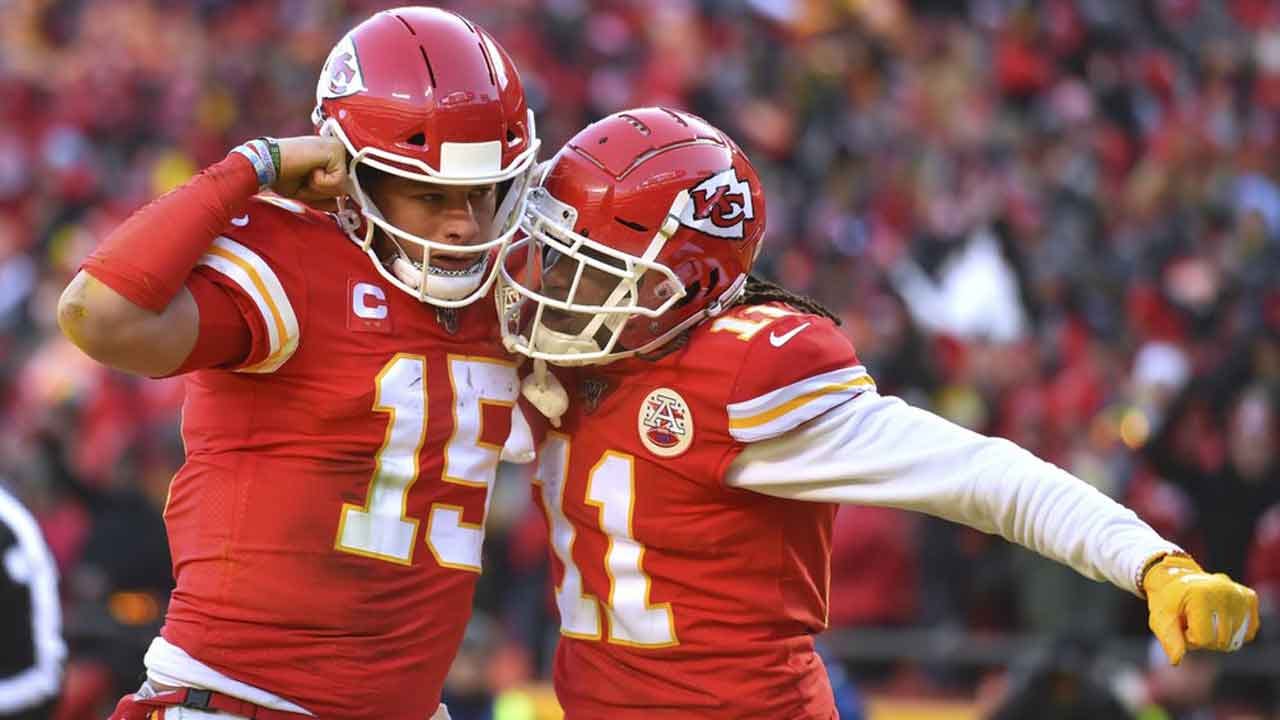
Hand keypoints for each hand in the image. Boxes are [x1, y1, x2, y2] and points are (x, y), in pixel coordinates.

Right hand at [271, 136, 347, 201]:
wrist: (266, 164)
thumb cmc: (282, 175)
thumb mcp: (309, 191)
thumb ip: (327, 196)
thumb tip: (342, 205)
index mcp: (329, 156)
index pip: (341, 185)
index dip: (327, 194)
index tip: (310, 187)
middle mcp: (336, 149)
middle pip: (343, 188)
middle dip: (322, 193)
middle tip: (304, 180)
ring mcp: (338, 147)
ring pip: (342, 187)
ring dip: (320, 188)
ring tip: (305, 174)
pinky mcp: (336, 150)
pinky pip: (338, 181)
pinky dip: (320, 183)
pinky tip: (309, 170)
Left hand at [1143, 554, 1259, 664]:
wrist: (1176, 578)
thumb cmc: (1167, 601)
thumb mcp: (1161, 618)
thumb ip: (1169, 640)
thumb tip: (1176, 661)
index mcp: (1201, 595)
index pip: (1204, 640)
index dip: (1189, 638)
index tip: (1182, 623)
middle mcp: (1225, 592)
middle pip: (1221, 642)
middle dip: (1204, 638)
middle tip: (1192, 620)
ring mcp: (1240, 594)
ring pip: (1235, 641)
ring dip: (1217, 636)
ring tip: (1204, 618)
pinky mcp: (1249, 597)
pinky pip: (1248, 633)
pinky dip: (1233, 632)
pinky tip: (1219, 617)